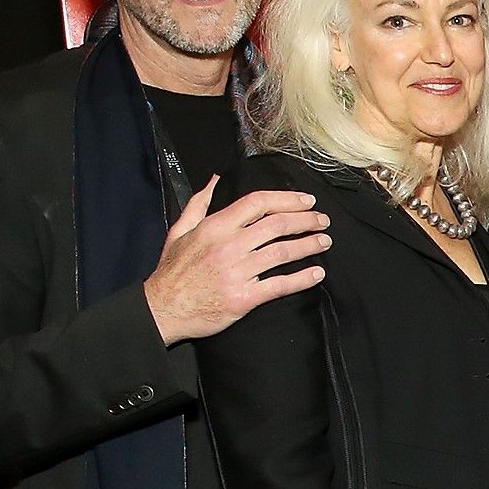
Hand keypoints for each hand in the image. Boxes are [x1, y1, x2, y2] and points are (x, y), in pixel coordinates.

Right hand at [145, 179, 331, 344]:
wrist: (163, 309)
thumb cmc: (172, 270)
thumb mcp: (179, 231)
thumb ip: (198, 204)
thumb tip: (214, 180)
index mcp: (215, 227)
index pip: (258, 203)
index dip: (287, 199)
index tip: (306, 201)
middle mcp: (229, 246)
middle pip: (277, 225)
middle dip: (305, 220)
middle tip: (323, 220)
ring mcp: (238, 272)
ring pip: (283, 252)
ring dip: (309, 245)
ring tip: (325, 241)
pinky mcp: (244, 297)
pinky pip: (280, 285)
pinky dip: (302, 278)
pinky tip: (317, 273)